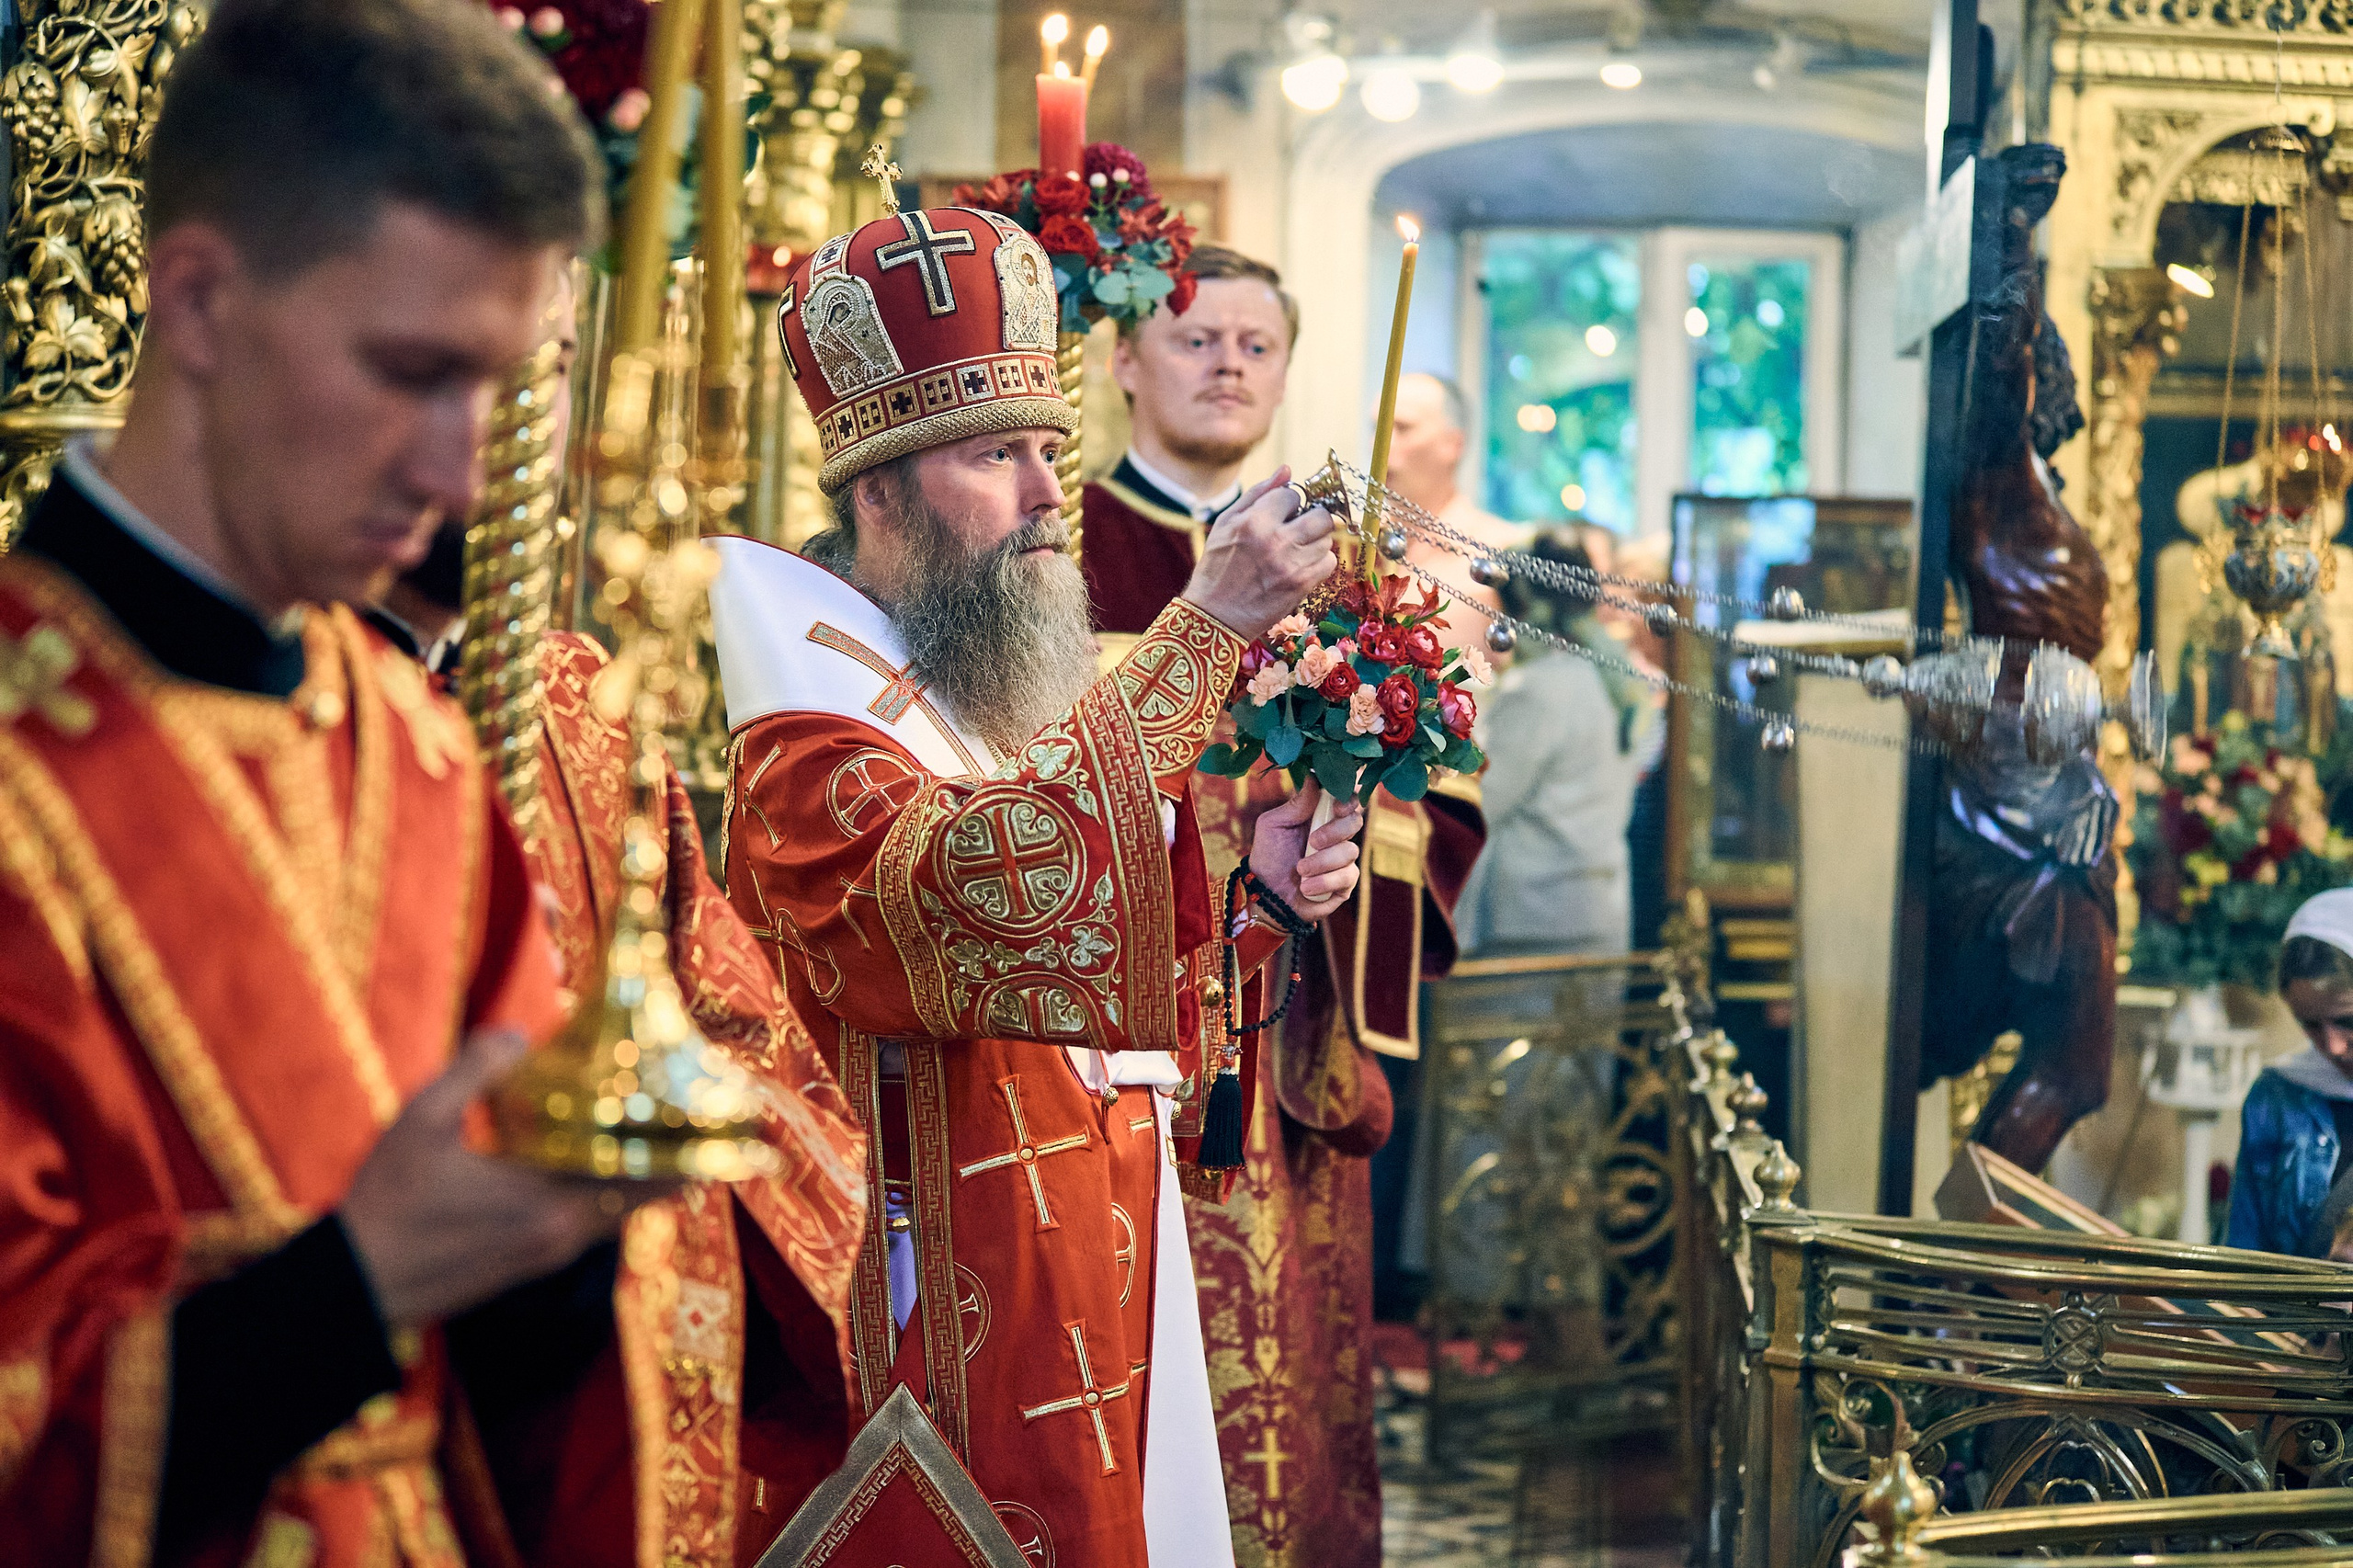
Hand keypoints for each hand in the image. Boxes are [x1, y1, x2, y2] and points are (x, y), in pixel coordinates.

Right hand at [339, 1029, 671, 1329]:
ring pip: (616, 1212)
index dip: (684, 1148)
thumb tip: (517, 1035)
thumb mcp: (421, 1122)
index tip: (707, 1111)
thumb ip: (474, 1071)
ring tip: (638, 1126)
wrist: (354, 1288)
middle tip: (680, 1110)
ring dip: (634, 1174)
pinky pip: (588, 1224)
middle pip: (644, 1196)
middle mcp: (563, 1235)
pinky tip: (582, 1158)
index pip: (646, 1178)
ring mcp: (547, 1257)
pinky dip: (601, 1192)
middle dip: (667, 1155)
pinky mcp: (529, 1267)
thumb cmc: (387, 1203)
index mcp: (551, 1203)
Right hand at [1179, 467, 1337, 641]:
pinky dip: (1319, 563)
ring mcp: (1291, 563)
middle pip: (1321, 515)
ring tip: (1294, 552)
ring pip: (1327, 539)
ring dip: (1315, 542)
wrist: (1215, 615)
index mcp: (1254, 521)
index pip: (1292, 495)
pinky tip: (1300, 567)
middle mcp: (1275, 540)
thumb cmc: (1217, 567)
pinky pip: (1329, 562)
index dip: (1288, 504)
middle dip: (1312, 519)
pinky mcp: (1301, 585)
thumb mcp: (1226, 523)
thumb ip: (1257, 493)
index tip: (1280, 515)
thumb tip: (1287, 470)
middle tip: (1299, 530)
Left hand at [1247, 783, 1363, 923]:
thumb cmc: (1268, 855)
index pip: (1347, 799)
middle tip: (1313, 841)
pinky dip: (1324, 881)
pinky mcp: (1345, 884)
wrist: (1265, 894)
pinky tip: (1306, 887)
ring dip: (1322, 861)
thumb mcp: (1273, 824)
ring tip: (1300, 870)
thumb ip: (1296, 804)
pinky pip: (1347, 876)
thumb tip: (1313, 776)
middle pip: (1355, 821)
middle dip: (1335, 831)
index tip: (1336, 806)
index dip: (1348, 799)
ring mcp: (1343, 860)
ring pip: (1350, 851)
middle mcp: (1337, 835)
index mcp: (1321, 816)